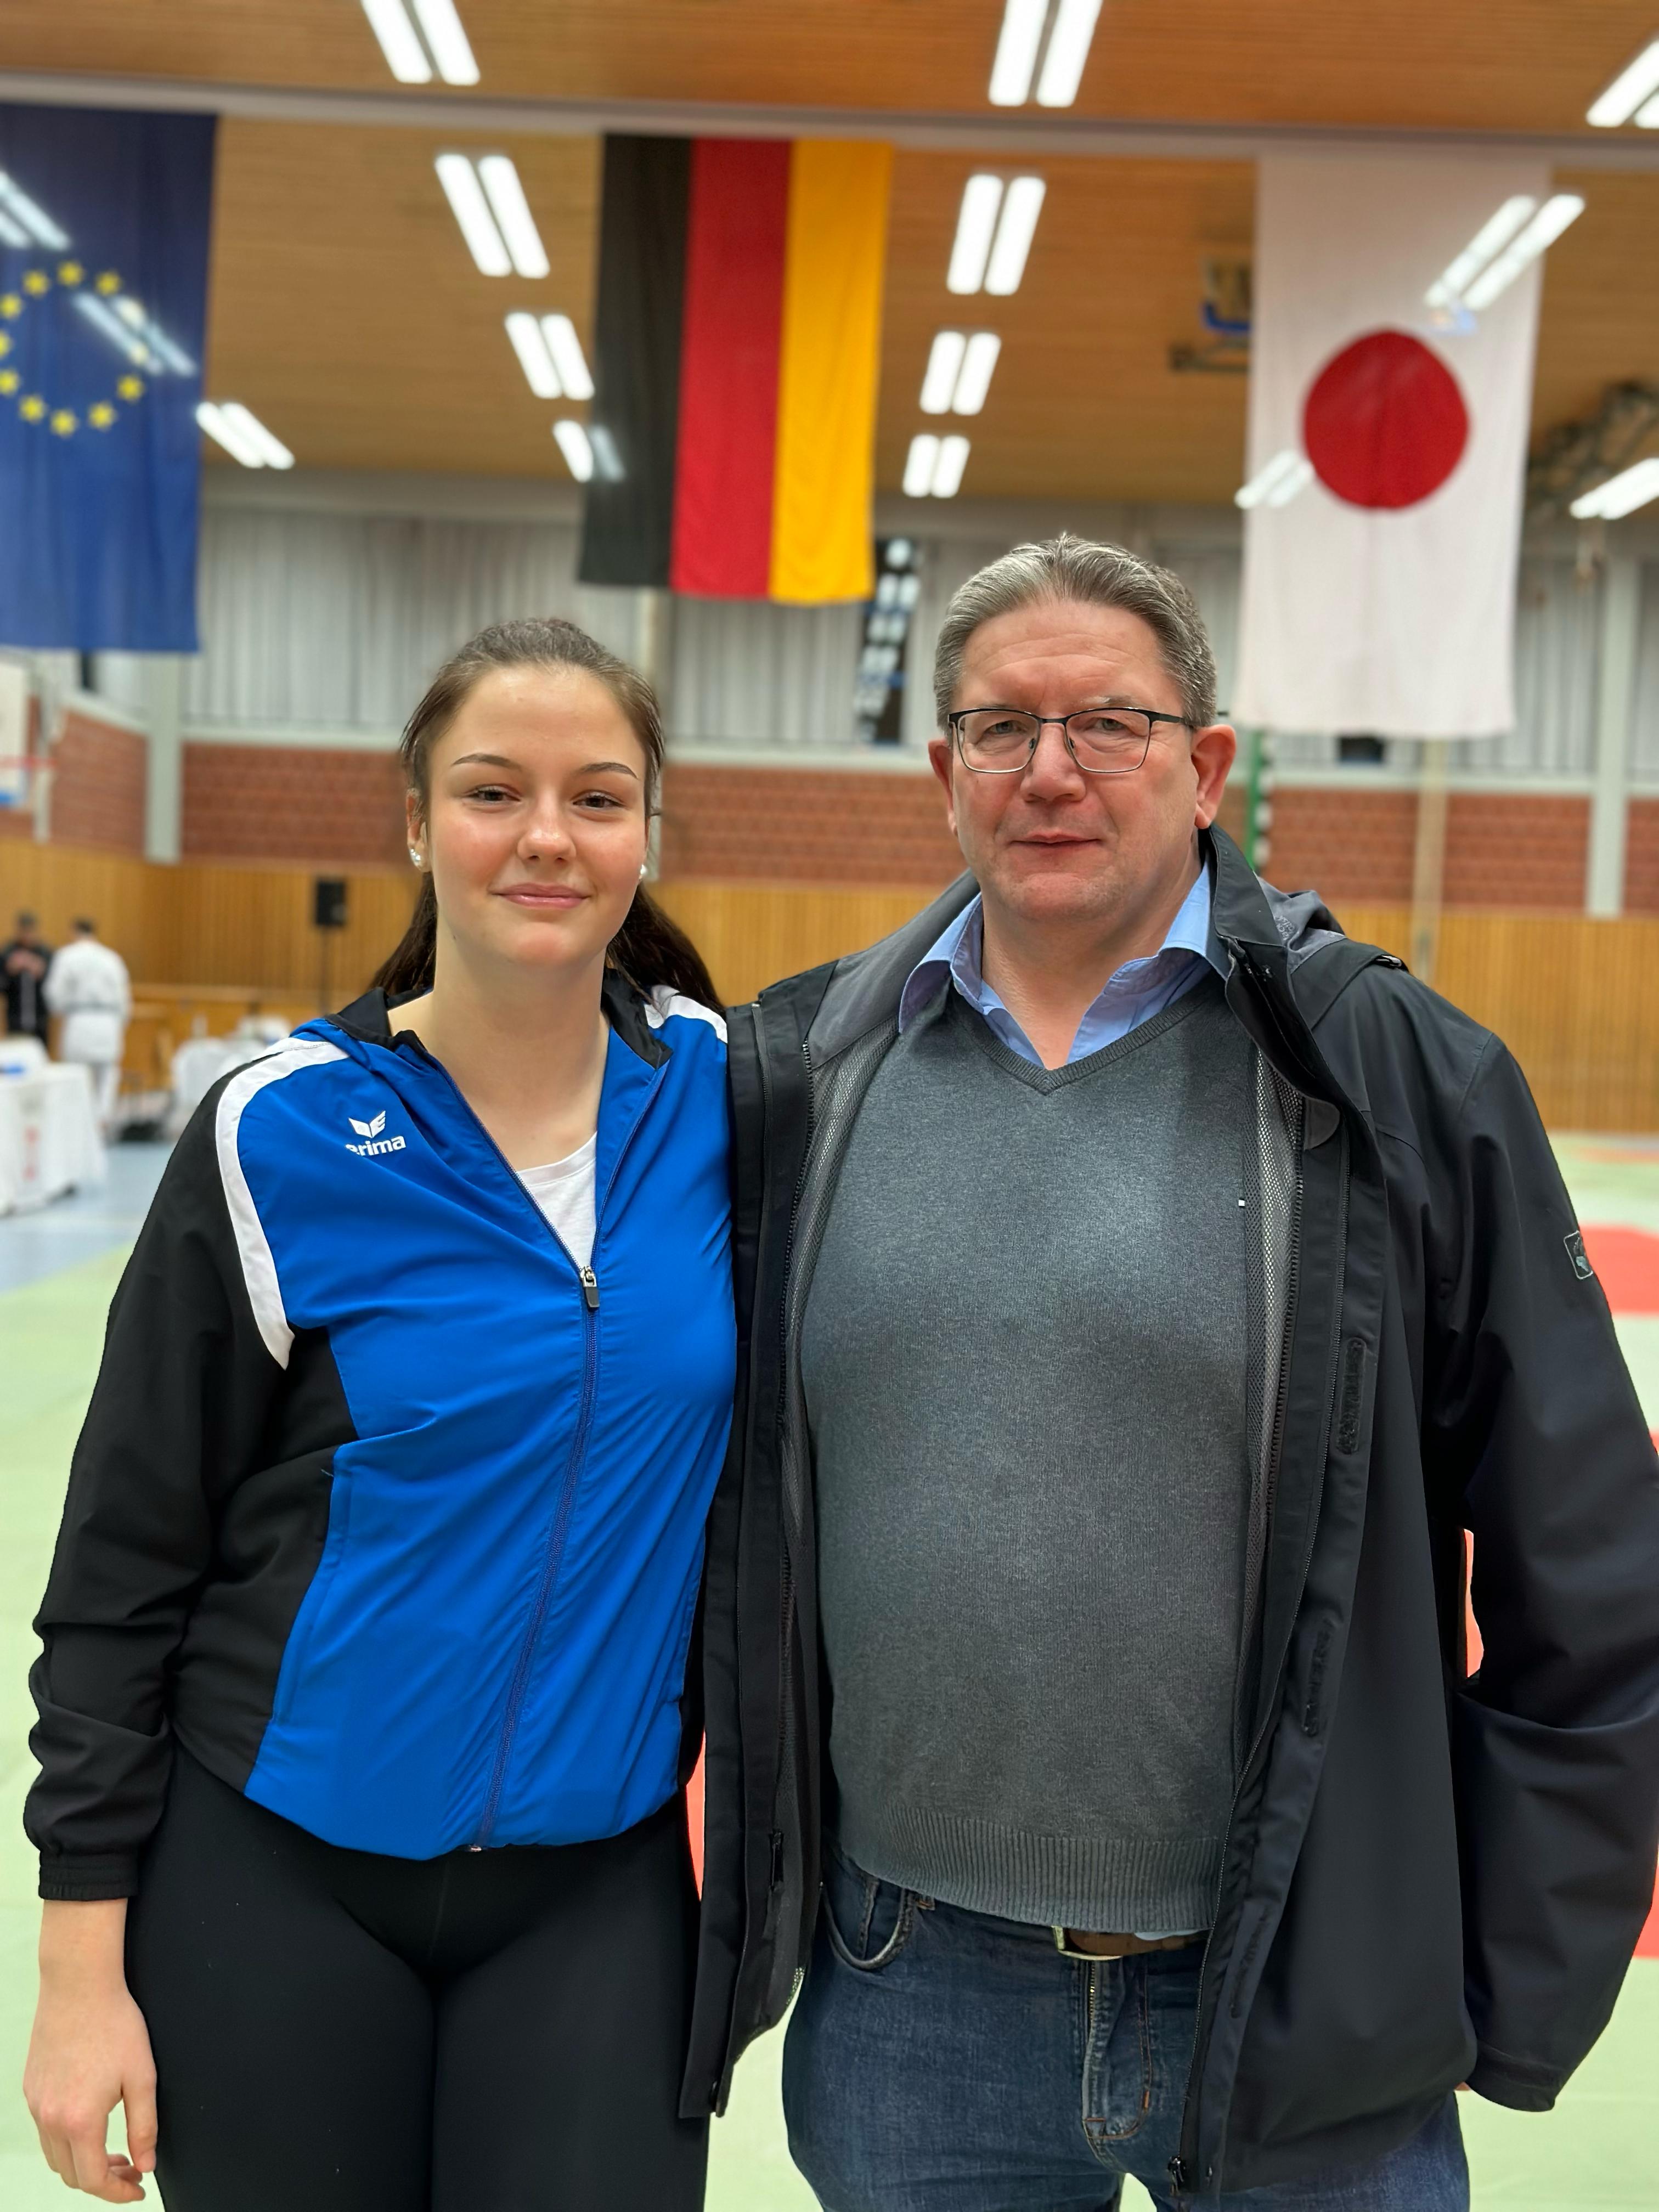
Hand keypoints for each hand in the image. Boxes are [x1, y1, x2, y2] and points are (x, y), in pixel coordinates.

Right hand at [23, 1902, 156, 2201]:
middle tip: (131, 2167)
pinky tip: (91, 2120)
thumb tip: (146, 2165)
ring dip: (83, 2162)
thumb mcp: (142, 2076)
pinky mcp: (31, 2088)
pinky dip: (67, 2139)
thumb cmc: (115, 2024)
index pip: (93, 2179)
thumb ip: (144, 2126)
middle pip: (71, 2174)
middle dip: (103, 2179)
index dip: (118, 2192)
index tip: (137, 2189)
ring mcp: (36, 2104)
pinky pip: (45, 2130)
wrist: (79, 1985)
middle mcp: (51, 2118)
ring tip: (113, 2148)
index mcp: (80, 2120)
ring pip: (55, 2155)